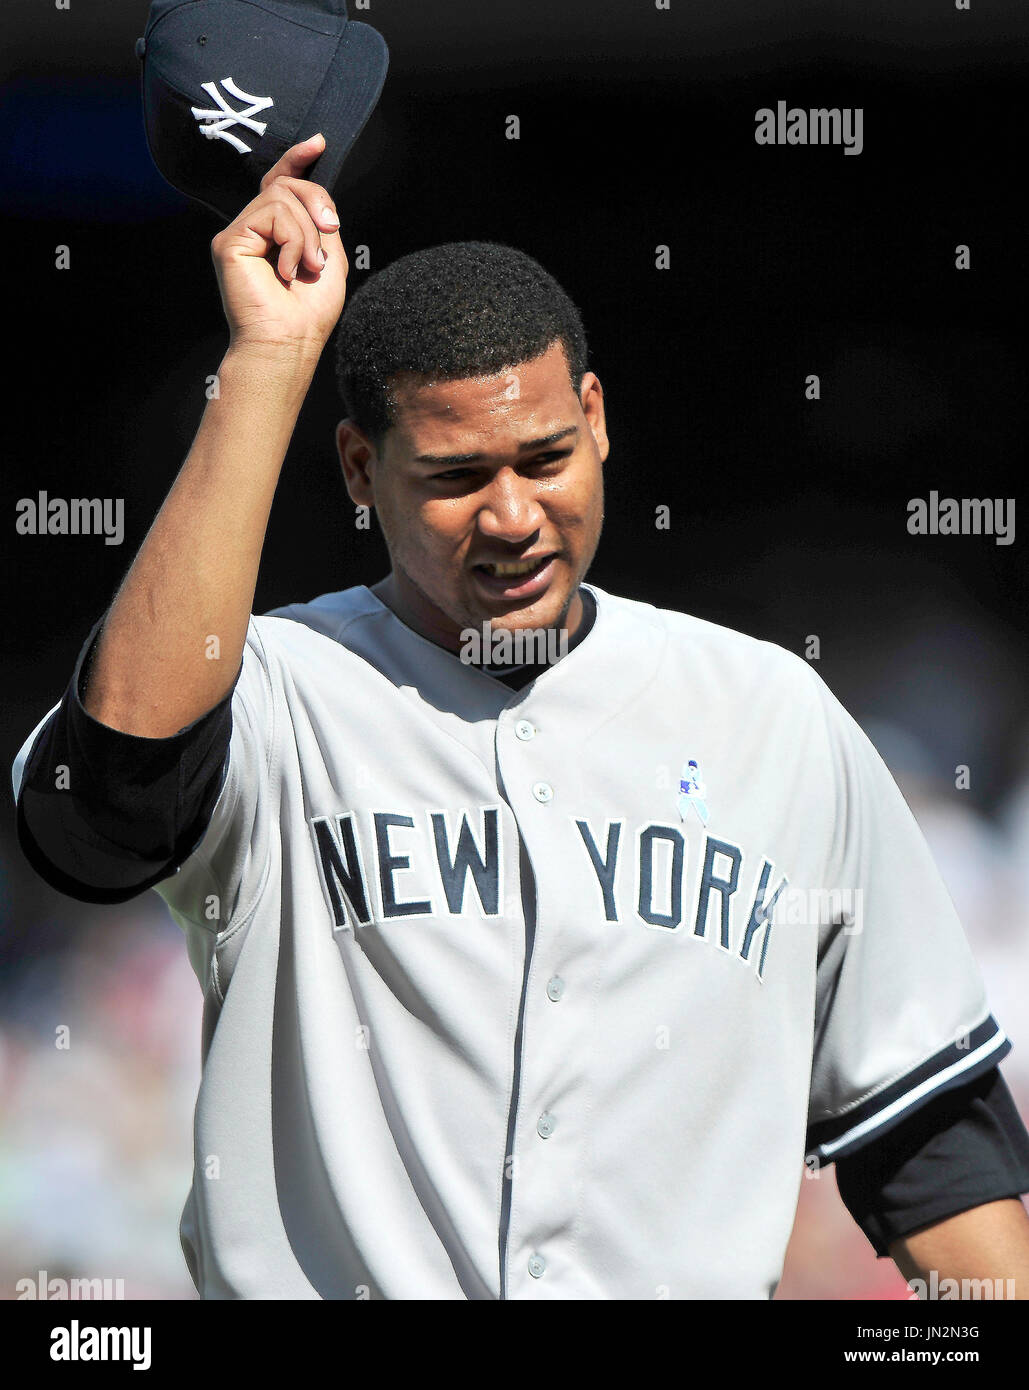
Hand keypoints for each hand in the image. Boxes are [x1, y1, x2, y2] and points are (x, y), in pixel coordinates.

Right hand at [211, 133, 348, 358]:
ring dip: (307, 232)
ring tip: (307, 267)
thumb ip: (320, 218)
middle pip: (287, 184)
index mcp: (276, 233)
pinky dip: (292, 239)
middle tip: (330, 234)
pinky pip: (271, 212)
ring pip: (281, 195)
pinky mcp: (229, 241)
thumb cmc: (309, 312)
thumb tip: (312, 181)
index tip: (318, 143)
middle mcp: (254, 229)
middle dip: (317, 203)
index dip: (297, 160)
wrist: (289, 342)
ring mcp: (239, 233)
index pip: (281, 184)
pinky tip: (288, 270)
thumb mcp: (329, 256)